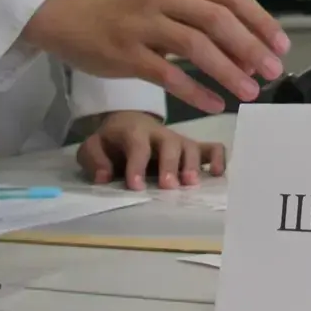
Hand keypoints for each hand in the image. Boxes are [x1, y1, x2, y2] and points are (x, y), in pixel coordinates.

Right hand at [22, 0, 289, 113]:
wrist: (69, 13)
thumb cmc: (127, 8)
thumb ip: (203, 16)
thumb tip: (248, 49)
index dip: (260, 21)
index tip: (281, 45)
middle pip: (217, 20)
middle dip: (250, 47)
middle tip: (271, 71)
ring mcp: (143, 25)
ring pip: (195, 47)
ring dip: (227, 71)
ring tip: (250, 92)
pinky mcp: (125, 53)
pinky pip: (167, 75)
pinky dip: (195, 90)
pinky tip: (215, 103)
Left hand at [76, 111, 225, 190]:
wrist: (128, 124)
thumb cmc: (111, 142)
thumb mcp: (93, 147)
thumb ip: (94, 159)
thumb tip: (104, 177)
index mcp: (133, 131)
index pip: (137, 145)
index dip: (137, 165)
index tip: (136, 186)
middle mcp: (160, 133)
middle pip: (169, 144)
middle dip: (170, 165)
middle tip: (168, 186)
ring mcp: (179, 140)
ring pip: (191, 146)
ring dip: (192, 165)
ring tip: (191, 184)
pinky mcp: (193, 147)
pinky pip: (212, 148)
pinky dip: (218, 159)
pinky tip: (217, 174)